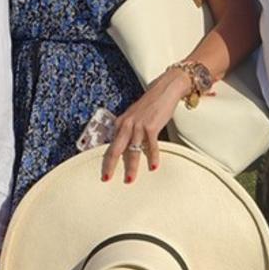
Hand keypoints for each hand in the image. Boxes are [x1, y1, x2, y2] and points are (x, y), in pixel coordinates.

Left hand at [101, 68, 191, 182]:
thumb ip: (128, 130)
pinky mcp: (152, 126)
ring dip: (131, 167)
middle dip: (110, 165)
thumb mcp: (134, 116)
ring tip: (130, 179)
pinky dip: (152, 157)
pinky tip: (153, 166)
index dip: (106, 159)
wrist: (164, 90)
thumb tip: (125, 146)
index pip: (111, 144)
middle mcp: (127, 124)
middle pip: (116, 149)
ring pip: (132, 150)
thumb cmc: (150, 104)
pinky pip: (151, 146)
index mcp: (121, 122)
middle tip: (107, 178)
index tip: (104, 171)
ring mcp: (139, 125)